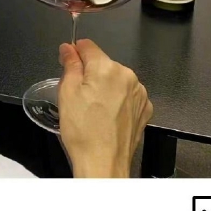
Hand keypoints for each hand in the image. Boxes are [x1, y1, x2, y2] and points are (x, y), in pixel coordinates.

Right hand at [57, 39, 152, 177]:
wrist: (104, 164)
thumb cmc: (83, 133)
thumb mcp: (67, 93)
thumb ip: (69, 65)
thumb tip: (68, 49)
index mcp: (107, 68)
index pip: (88, 46)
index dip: (74, 53)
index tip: (68, 63)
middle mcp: (127, 76)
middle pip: (103, 64)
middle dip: (90, 74)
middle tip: (78, 96)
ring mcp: (139, 93)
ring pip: (116, 80)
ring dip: (104, 87)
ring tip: (93, 110)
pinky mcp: (144, 109)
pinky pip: (127, 96)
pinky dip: (117, 101)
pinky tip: (106, 117)